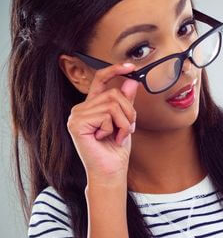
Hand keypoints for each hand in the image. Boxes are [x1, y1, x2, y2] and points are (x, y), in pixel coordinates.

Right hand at [66, 62, 139, 182]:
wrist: (111, 171)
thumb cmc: (116, 149)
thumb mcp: (125, 121)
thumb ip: (126, 102)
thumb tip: (132, 81)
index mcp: (92, 106)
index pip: (100, 80)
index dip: (114, 70)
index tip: (131, 67)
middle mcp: (81, 108)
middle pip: (114, 94)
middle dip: (128, 113)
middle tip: (127, 129)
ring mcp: (76, 115)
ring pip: (112, 104)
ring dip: (123, 122)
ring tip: (117, 135)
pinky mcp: (77, 124)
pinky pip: (106, 115)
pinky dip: (114, 128)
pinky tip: (106, 138)